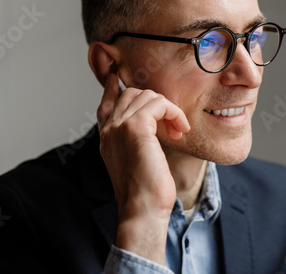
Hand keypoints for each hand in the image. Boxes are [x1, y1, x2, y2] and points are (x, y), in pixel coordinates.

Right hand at [97, 73, 189, 264]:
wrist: (142, 208)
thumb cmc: (143, 192)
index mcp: (106, 137)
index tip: (117, 77)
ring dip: (168, 109)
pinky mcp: (135, 126)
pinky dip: (174, 113)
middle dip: (155, 102)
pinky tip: (179, 129)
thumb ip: (135, 141)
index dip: (113, 88)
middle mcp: (109, 128)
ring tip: (177, 130)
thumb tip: (151, 128)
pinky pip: (159, 103)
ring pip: (146, 96)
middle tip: (172, 123)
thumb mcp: (135, 162)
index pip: (107, 103)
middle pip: (131, 94)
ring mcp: (119, 125)